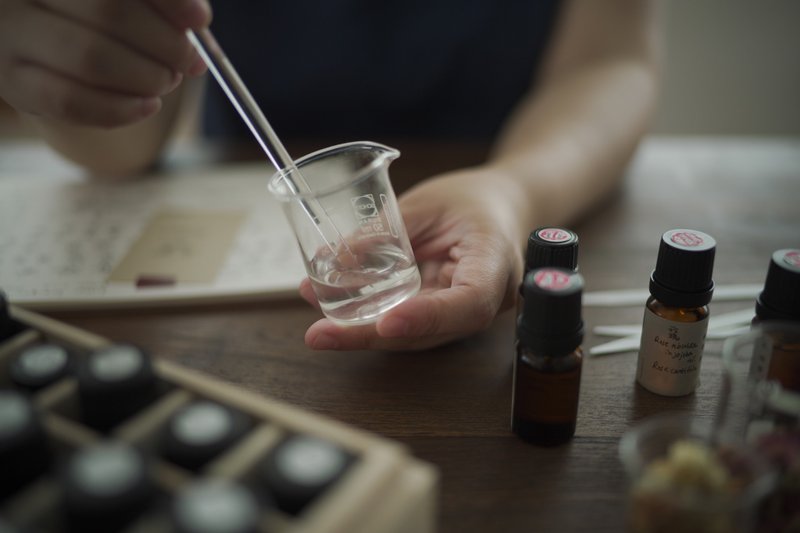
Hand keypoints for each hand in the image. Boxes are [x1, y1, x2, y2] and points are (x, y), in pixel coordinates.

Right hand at [0, 0, 209, 126]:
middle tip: (187, 60)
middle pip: (109, 12)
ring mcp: (13, 38)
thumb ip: (157, 3)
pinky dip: (120, 109)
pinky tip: (148, 106)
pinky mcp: (14, 84)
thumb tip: (197, 21)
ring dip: (146, 77)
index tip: (201, 20)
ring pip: (91, 58)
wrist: (41, 45)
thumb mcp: (124, 0)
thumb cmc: (89, 15)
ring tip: (167, 81)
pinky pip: (71, 102)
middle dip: (164, 43)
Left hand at [301, 167, 524, 350]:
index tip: (385, 323)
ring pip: (412, 336)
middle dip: (371, 336)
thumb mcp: (428, 202)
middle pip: (429, 332)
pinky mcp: (440, 315)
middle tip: (321, 335)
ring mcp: (462, 314)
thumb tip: (337, 259)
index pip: (469, 302)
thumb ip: (386, 231)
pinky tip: (332, 315)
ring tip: (318, 328)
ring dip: (361, 333)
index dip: (427, 318)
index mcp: (495, 262)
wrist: (499, 208)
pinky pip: (405, 324)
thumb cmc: (473, 199)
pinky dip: (369, 321)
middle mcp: (485, 300)